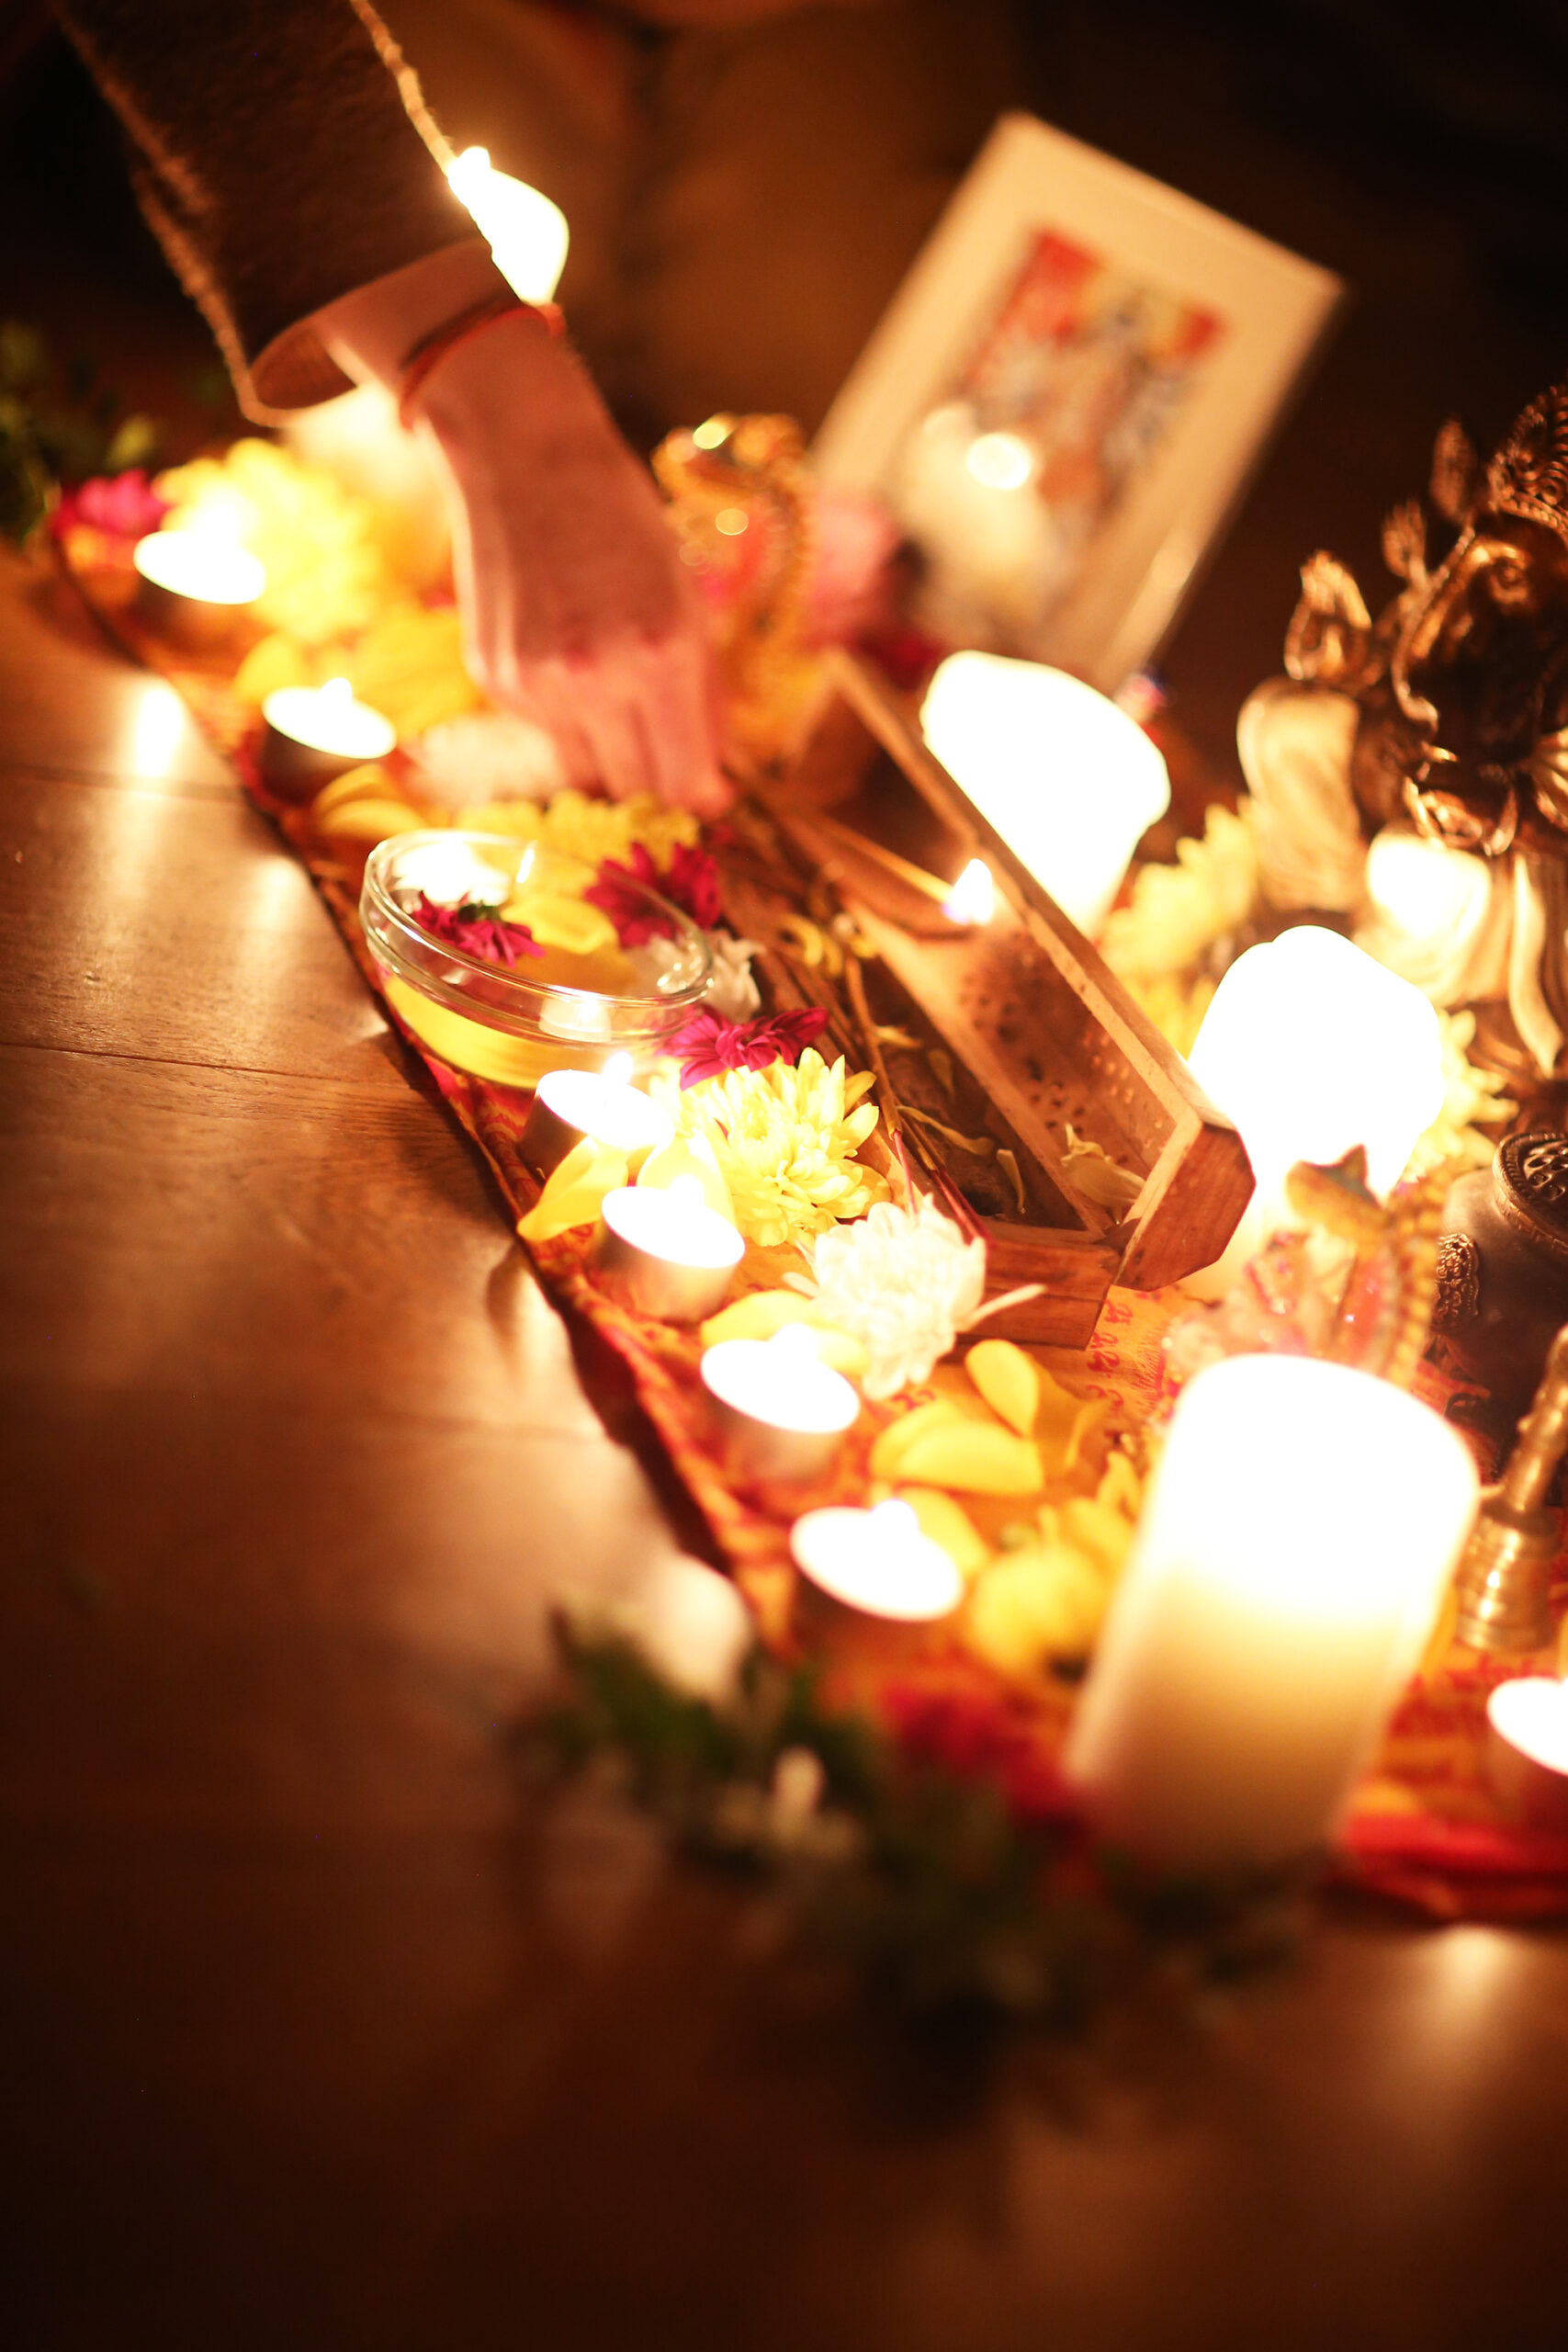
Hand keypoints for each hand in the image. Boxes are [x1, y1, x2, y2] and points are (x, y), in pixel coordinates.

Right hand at [423, 313, 728, 813]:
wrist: (523, 461)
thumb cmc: (623, 522)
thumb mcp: (689, 601)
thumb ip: (703, 695)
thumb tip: (714, 774)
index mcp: (662, 656)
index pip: (685, 783)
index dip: (703, 799)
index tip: (711, 793)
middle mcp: (596, 681)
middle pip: (635, 792)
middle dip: (659, 789)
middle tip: (671, 763)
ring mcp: (538, 686)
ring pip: (586, 773)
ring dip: (611, 757)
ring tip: (620, 702)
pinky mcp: (495, 681)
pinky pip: (547, 734)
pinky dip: (568, 719)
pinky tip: (569, 662)